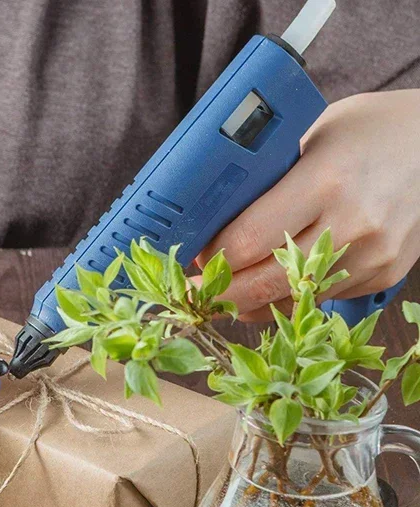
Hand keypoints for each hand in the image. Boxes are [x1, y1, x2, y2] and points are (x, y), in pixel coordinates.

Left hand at [196, 90, 419, 320]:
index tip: (194, 258)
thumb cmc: (371, 131)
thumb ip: (267, 179)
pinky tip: (268, 289)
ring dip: (250, 303)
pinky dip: (287, 299)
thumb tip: (212, 220)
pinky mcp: (383, 276)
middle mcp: (352, 225)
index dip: (213, 258)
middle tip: (195, 292)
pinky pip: (319, 301)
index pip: (247, 240)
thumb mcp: (312, 137)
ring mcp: (371, 257)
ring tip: (224, 294)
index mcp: (326, 181)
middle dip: (220, 294)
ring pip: (290, 301)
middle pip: (263, 284)